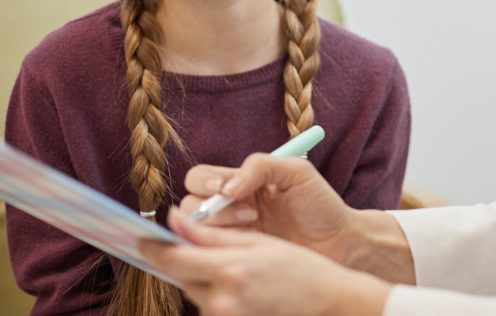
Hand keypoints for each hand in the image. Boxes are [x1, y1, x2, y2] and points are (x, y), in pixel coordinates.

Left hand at [140, 209, 388, 315]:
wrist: (327, 302)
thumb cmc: (300, 266)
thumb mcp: (258, 241)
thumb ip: (212, 235)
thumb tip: (173, 220)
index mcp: (229, 271)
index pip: (172, 259)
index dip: (151, 247)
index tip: (139, 237)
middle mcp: (221, 301)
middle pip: (180, 277)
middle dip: (182, 258)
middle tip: (197, 240)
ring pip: (193, 290)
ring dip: (200, 274)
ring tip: (235, 263)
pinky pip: (208, 304)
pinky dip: (215, 289)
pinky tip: (241, 282)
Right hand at [177, 155, 358, 264]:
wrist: (338, 242)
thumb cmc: (320, 204)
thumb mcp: (297, 172)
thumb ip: (262, 166)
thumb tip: (227, 188)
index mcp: (242, 182)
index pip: (202, 177)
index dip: (205, 181)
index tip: (225, 189)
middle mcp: (230, 207)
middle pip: (190, 204)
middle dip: (211, 207)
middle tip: (248, 212)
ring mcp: (231, 234)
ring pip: (195, 229)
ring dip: (220, 224)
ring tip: (254, 223)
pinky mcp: (236, 257)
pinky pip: (210, 252)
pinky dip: (220, 246)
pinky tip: (249, 242)